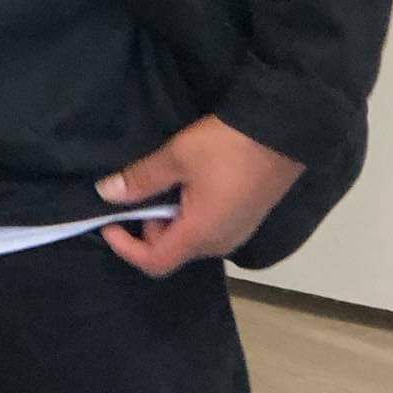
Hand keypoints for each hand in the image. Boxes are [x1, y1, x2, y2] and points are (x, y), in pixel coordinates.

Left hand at [94, 116, 304, 277]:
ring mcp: (237, 233)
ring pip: (190, 238)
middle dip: (148, 226)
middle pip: (171, 250)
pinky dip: (190, 213)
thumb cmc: (226, 146)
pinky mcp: (247, 219)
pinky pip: (208, 228)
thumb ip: (141, 179)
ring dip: (170, 217)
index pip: (154, 262)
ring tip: (167, 179)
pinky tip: (190, 182)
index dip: (124, 247)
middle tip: (144, 186)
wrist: (285, 131)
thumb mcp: (177, 156)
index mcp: (200, 235)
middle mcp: (219, 244)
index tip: (108, 222)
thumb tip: (106, 194)